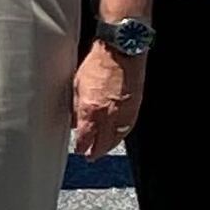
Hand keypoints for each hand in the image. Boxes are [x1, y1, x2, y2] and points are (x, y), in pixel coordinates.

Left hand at [70, 41, 141, 158]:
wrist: (121, 53)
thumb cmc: (98, 64)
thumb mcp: (77, 85)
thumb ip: (76, 107)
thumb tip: (75, 121)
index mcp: (91, 109)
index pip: (85, 139)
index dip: (81, 147)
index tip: (79, 149)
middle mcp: (108, 115)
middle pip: (102, 143)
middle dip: (95, 152)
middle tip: (90, 156)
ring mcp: (123, 112)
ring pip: (116, 138)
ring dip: (109, 146)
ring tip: (103, 150)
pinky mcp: (134, 107)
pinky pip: (127, 128)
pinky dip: (121, 135)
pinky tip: (117, 136)